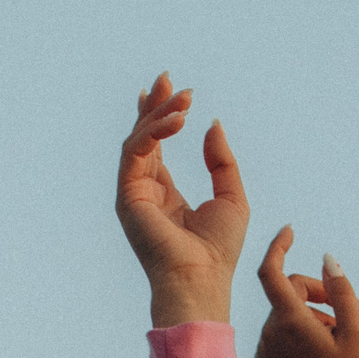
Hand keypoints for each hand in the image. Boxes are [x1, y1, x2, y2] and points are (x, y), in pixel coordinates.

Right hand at [115, 74, 248, 326]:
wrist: (202, 279)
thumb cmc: (218, 251)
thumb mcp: (231, 197)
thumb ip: (220, 161)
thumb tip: (212, 124)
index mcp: (165, 195)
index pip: (156, 148)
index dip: (160, 116)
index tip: (173, 89)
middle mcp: (144, 193)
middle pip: (142, 138)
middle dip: (153, 105)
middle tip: (168, 78)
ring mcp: (132, 194)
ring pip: (137, 141)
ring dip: (157, 114)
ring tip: (182, 98)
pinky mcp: (127, 196)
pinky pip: (135, 152)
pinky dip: (154, 131)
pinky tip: (177, 119)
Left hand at [255, 229, 358, 357]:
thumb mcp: (356, 332)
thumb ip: (341, 291)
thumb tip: (328, 259)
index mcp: (290, 320)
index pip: (272, 271)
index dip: (278, 246)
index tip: (289, 230)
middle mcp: (270, 331)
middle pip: (290, 292)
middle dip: (320, 293)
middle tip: (355, 308)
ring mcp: (265, 348)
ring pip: (287, 314)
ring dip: (314, 316)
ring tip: (342, 338)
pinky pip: (281, 334)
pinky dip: (301, 332)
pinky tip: (324, 352)